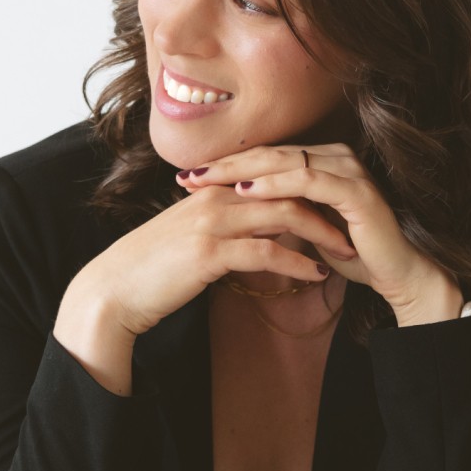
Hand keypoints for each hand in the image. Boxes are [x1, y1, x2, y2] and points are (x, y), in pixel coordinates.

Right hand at [69, 170, 357, 342]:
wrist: (113, 291)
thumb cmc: (152, 271)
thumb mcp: (191, 239)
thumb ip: (224, 229)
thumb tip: (255, 238)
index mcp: (214, 188)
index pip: (274, 178)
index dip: (311, 192)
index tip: (340, 210)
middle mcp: (216, 196)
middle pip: (287, 189)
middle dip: (327, 207)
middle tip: (357, 226)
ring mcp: (212, 221)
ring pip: (283, 214)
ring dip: (322, 233)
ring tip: (348, 252)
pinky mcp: (209, 252)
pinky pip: (265, 251)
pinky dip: (296, 262)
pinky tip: (317, 275)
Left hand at [177, 143, 462, 322]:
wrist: (397, 275)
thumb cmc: (355, 255)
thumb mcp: (308, 230)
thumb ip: (282, 214)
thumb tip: (243, 214)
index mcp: (323, 162)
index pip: (267, 157)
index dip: (227, 166)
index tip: (189, 178)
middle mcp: (336, 157)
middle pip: (271, 152)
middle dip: (226, 164)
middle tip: (186, 173)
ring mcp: (347, 170)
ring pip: (285, 162)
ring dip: (242, 171)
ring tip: (206, 180)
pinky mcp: (355, 191)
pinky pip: (308, 181)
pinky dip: (275, 185)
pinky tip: (246, 191)